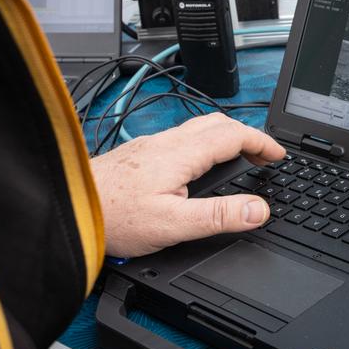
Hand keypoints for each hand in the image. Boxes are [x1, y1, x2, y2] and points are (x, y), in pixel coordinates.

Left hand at [91, 113, 285, 257]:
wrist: (70, 208)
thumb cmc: (113, 217)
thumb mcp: (173, 224)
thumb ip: (218, 216)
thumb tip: (258, 209)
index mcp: (181, 153)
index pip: (233, 135)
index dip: (262, 142)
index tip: (278, 155)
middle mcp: (166, 142)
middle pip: (218, 124)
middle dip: (247, 135)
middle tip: (264, 155)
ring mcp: (151, 145)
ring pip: (198, 129)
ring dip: (225, 137)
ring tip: (238, 158)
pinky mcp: (139, 154)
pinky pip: (181, 138)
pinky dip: (204, 145)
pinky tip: (198, 166)